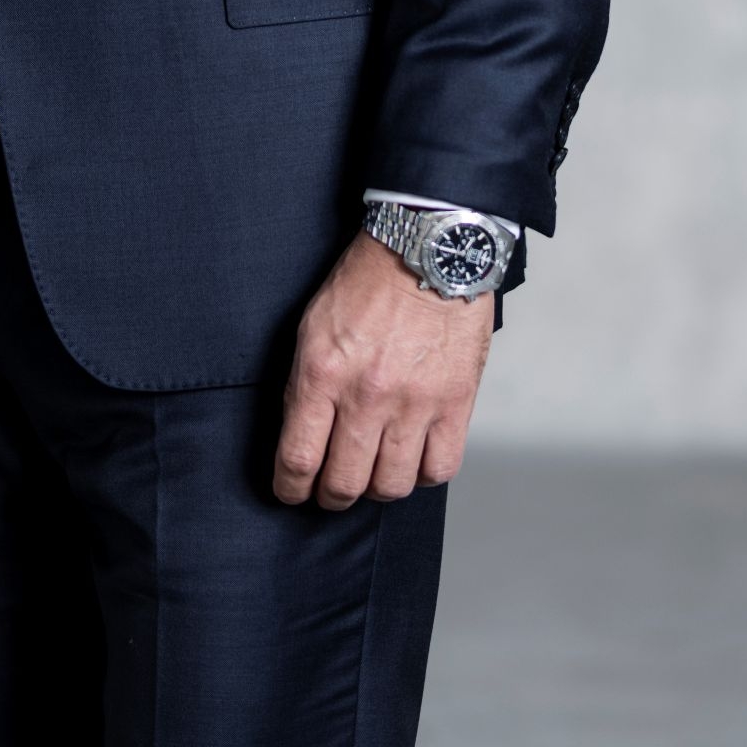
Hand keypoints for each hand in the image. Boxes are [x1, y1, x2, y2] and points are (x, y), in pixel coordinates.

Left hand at [274, 230, 492, 506]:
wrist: (426, 250)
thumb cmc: (368, 281)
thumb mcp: (313, 325)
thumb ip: (305, 385)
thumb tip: (301, 436)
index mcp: (323, 373)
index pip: (298, 459)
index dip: (290, 489)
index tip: (292, 492)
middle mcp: (367, 395)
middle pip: (344, 484)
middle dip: (332, 496)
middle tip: (332, 489)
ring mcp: (414, 403)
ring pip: (392, 485)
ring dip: (378, 488)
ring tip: (375, 472)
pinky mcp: (455, 403)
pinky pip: (440, 469)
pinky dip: (425, 473)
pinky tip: (415, 456)